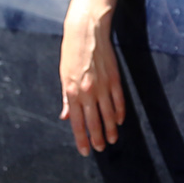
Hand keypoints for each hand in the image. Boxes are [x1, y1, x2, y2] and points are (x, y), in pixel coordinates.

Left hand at [58, 3, 125, 156]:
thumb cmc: (71, 53)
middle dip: (97, 138)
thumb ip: (66, 98)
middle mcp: (88, 92)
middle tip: (99, 149)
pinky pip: (119, 100)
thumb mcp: (63, 75)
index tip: (85, 150)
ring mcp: (103, 86)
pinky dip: (120, 112)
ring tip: (111, 140)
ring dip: (110, 129)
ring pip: (108, 114)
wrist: (86, 32)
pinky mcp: (114, 78)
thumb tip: (66, 116)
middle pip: (94, 122)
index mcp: (72, 92)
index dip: (82, 138)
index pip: (77, 122)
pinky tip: (119, 121)